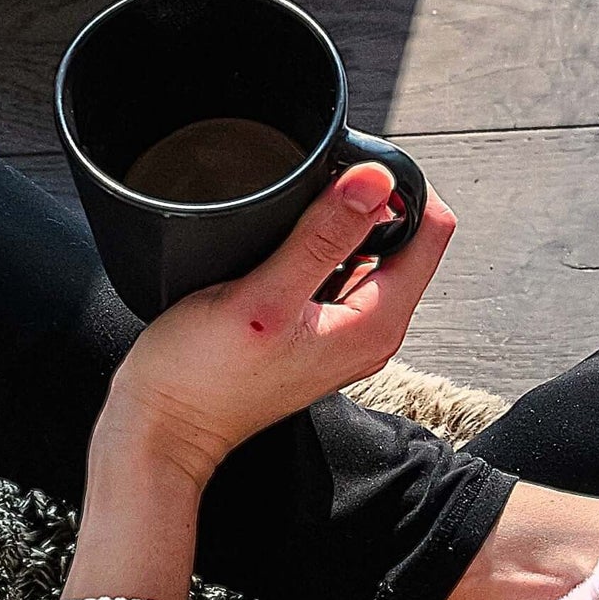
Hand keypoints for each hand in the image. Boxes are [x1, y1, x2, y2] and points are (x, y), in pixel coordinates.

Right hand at [63, 164, 453, 599]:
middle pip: (407, 240)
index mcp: (378, 322)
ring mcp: (350, 333)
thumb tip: (374, 183)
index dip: (403, 189)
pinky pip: (342, 273)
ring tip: (295, 220)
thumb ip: (321, 238)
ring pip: (373, 254)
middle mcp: (377, 330)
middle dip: (372, 204)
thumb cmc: (202, 376)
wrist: (165, 428)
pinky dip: (323, 250)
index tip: (357, 171)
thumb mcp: (263, 297)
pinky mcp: (322, 331)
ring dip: (344, 226)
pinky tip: (283, 248)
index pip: (434, 232)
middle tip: (317, 190)